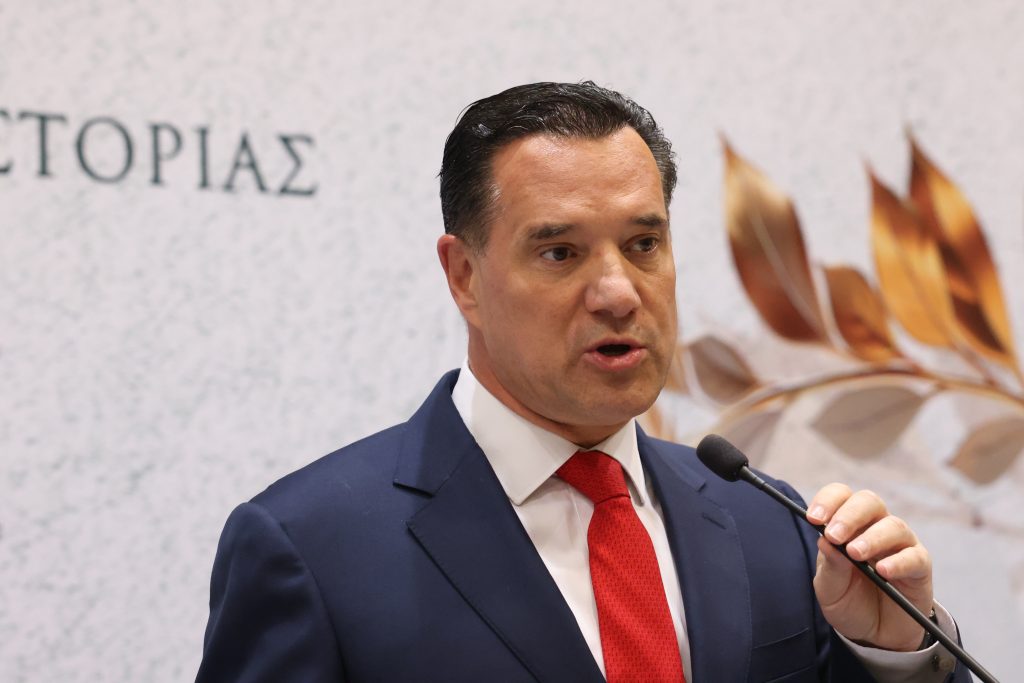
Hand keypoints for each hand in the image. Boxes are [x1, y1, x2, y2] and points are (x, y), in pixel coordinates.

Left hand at [807, 484, 932, 651]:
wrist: (875, 634)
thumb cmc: (849, 602)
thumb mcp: (830, 588)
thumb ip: (830, 566)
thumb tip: (825, 540)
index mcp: (848, 525)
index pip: (841, 496)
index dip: (828, 501)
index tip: (813, 518)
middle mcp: (875, 527)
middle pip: (869, 502)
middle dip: (849, 515)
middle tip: (834, 535)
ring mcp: (900, 545)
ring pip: (893, 526)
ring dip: (872, 538)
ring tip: (855, 554)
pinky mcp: (920, 567)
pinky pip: (915, 557)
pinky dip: (899, 562)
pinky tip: (883, 571)